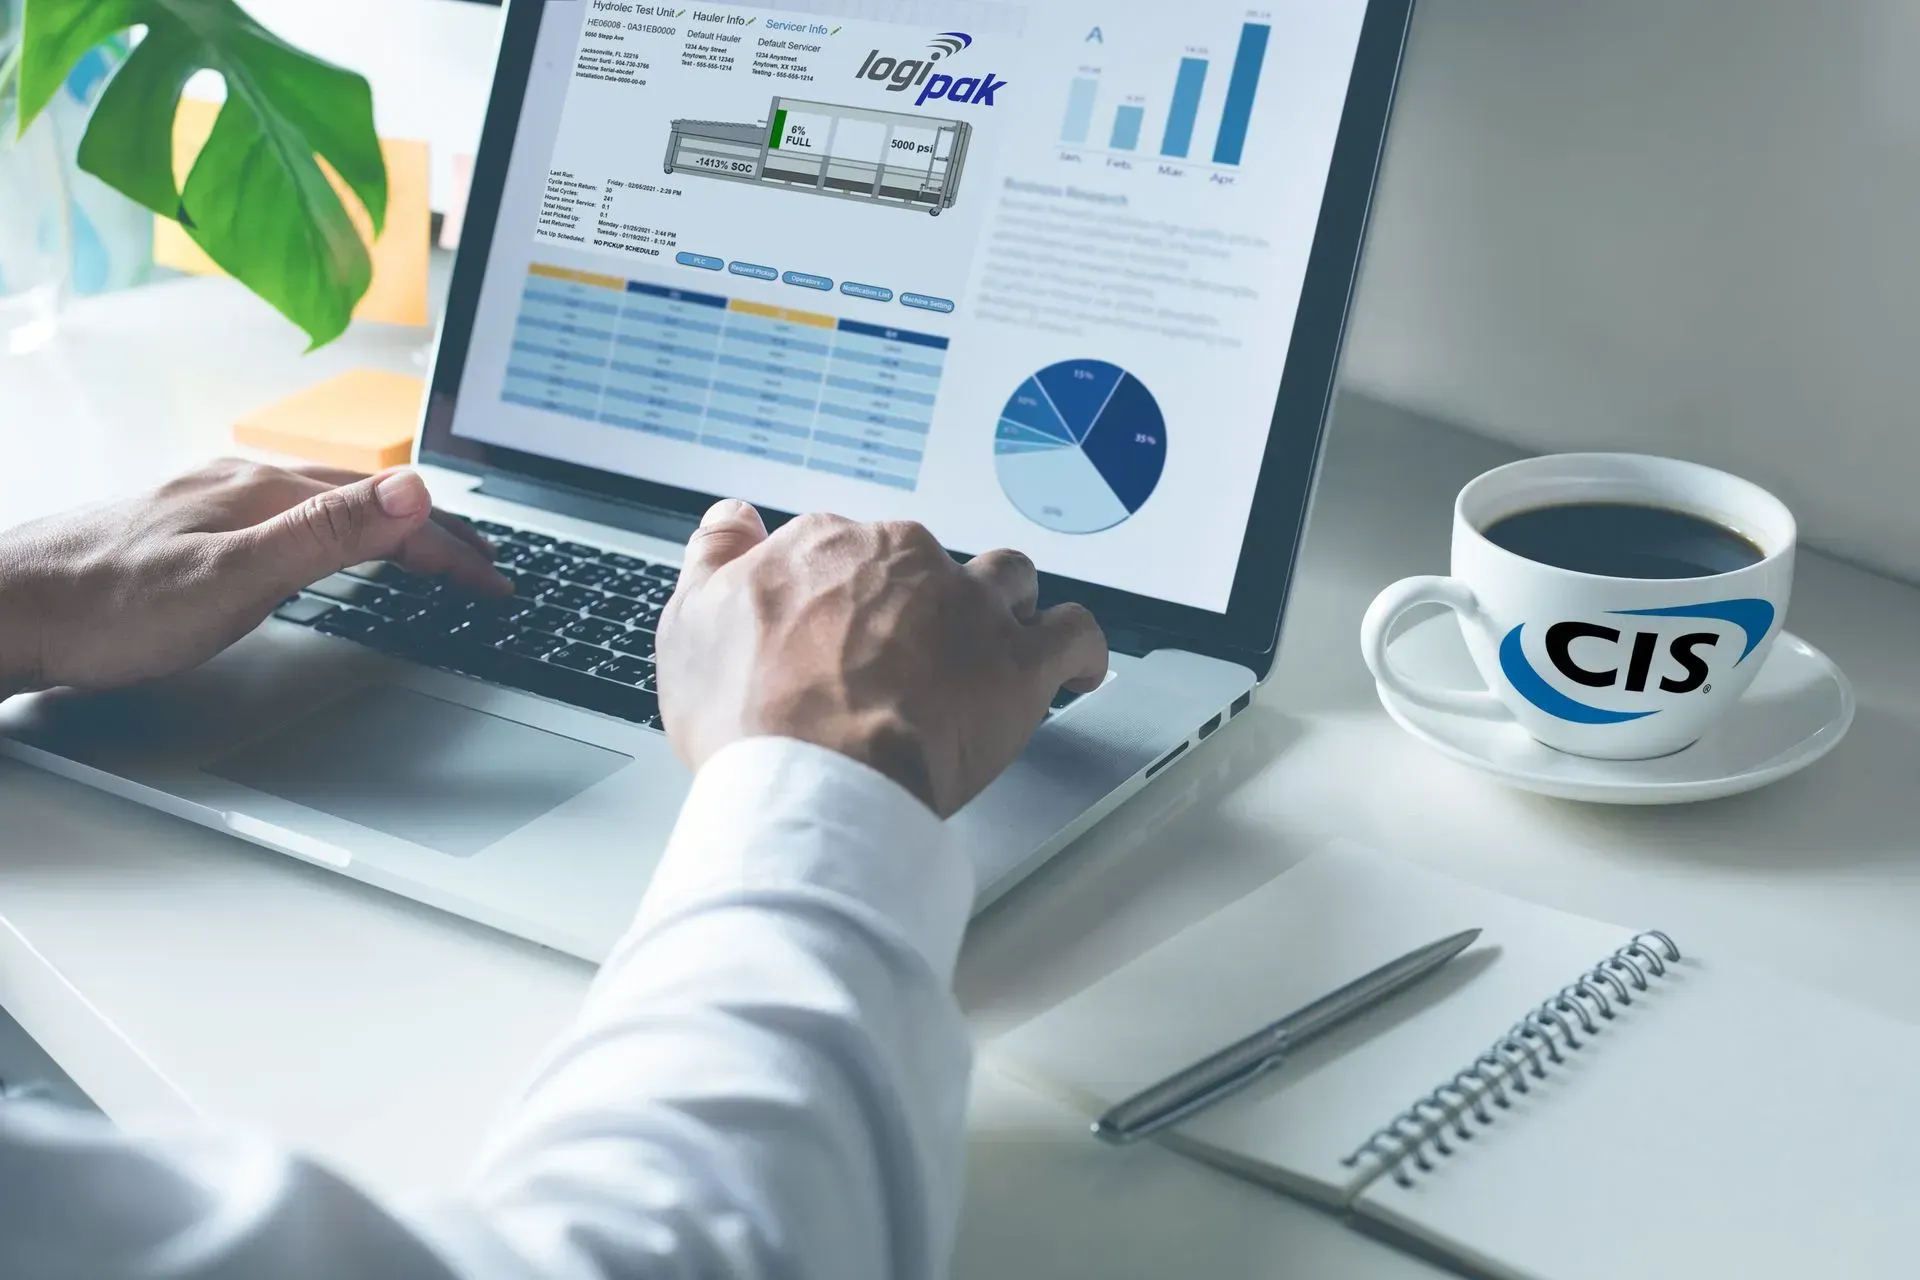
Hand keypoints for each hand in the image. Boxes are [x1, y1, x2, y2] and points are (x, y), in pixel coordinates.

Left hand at [0, 458, 508, 694]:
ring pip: (330, 502)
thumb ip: (328, 534)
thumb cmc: (107, 607)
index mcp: (267, 492)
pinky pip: (293, 514)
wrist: (8, 609)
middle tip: (485, 564)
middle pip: (368, 499)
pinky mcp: (191, 524)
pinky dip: (343, 528)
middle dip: (438, 531)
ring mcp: (215, 502)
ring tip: (430, 545)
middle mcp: (244, 485)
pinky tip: (327, 542)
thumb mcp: (234, 577)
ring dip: (394, 524)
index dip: (452, 552)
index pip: (391, 512)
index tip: (494, 584)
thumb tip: (413, 488)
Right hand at [656, 500, 1108, 816]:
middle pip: (931, 562)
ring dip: (1007, 607)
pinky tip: (1077, 669)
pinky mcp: (1019, 664)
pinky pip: (1075, 637)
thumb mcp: (690, 623)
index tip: (848, 626)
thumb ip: (714, 559)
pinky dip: (1081, 652)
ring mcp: (969, 608)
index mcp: (829, 548)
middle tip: (908, 657)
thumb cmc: (753, 716)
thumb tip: (731, 519)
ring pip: (1007, 580)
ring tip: (999, 643)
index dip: (851, 594)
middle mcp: (905, 560)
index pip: (851, 548)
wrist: (814, 777)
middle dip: (925, 602)